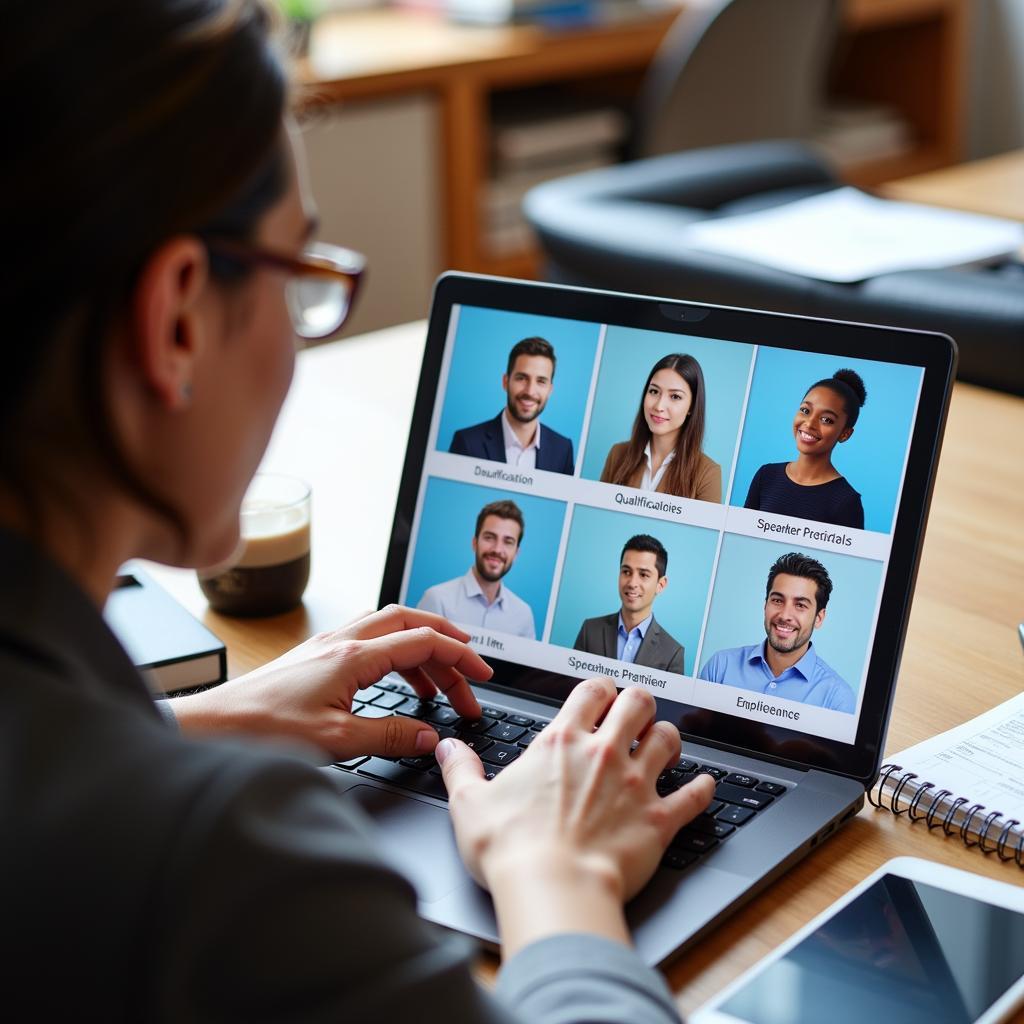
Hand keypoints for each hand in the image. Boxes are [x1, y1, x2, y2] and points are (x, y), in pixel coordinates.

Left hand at [168, 605, 490, 760]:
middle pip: (410, 623)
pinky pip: (369, 641)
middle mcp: (342, 641)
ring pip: (390, 629)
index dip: (460, 657)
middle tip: (470, 673)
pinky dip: (395, 656)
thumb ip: (390, 735)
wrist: (211, 726)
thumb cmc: (262, 730)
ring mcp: (328, 646)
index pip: (424, 641)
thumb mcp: (336, 741)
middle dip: (447, 644)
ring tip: (439, 689)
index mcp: (354, 655)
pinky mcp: (315, 658)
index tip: (483, 677)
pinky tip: (397, 683)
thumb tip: (431, 737)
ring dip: (421, 650)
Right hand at [437, 678, 714, 955]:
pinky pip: (695, 795)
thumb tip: (446, 749)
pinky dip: (703, 788)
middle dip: (640, 702)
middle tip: (636, 714)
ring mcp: (637, 784)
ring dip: (669, 738)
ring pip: (670, 737)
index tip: (598, 695)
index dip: (598, 687)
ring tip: (664, 745)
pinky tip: (703, 786)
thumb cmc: (512, 850)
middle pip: (639, 702)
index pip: (591, 690)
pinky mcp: (659, 820)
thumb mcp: (469, 803)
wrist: (553, 889)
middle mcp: (605, 754)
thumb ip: (460, 769)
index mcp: (561, 743)